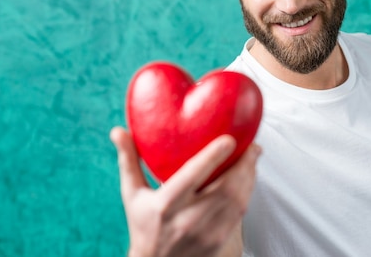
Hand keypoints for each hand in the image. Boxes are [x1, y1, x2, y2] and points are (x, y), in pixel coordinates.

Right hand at [110, 127, 260, 256]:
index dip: (212, 157)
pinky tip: (249, 177)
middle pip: (226, 188)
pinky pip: (241, 212)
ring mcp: (206, 232)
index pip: (192, 176)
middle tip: (252, 146)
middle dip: (244, 164)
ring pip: (238, 200)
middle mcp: (187, 219)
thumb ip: (129, 161)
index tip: (229, 139)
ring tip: (253, 156)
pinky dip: (248, 191)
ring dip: (250, 176)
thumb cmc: (144, 225)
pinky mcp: (219, 240)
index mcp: (166, 204)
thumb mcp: (133, 195)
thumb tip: (118, 131)